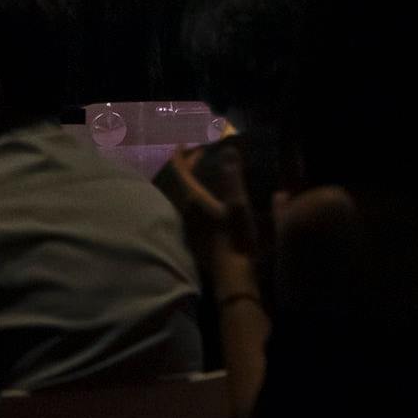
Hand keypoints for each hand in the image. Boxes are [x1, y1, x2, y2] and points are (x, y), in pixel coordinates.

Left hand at [165, 145, 259, 273]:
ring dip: (189, 183)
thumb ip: (232, 177)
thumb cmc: (235, 237)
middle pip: (180, 182)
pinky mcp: (192, 236)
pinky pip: (188, 209)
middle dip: (186, 167)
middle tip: (197, 156)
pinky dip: (194, 197)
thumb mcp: (237, 205)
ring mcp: (187, 224)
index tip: (181, 144)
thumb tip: (229, 150)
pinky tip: (204, 203)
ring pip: (183, 196)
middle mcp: (185, 209)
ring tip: (200, 176)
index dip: (181, 155)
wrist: (231, 274)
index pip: (180, 170)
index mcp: (193, 198)